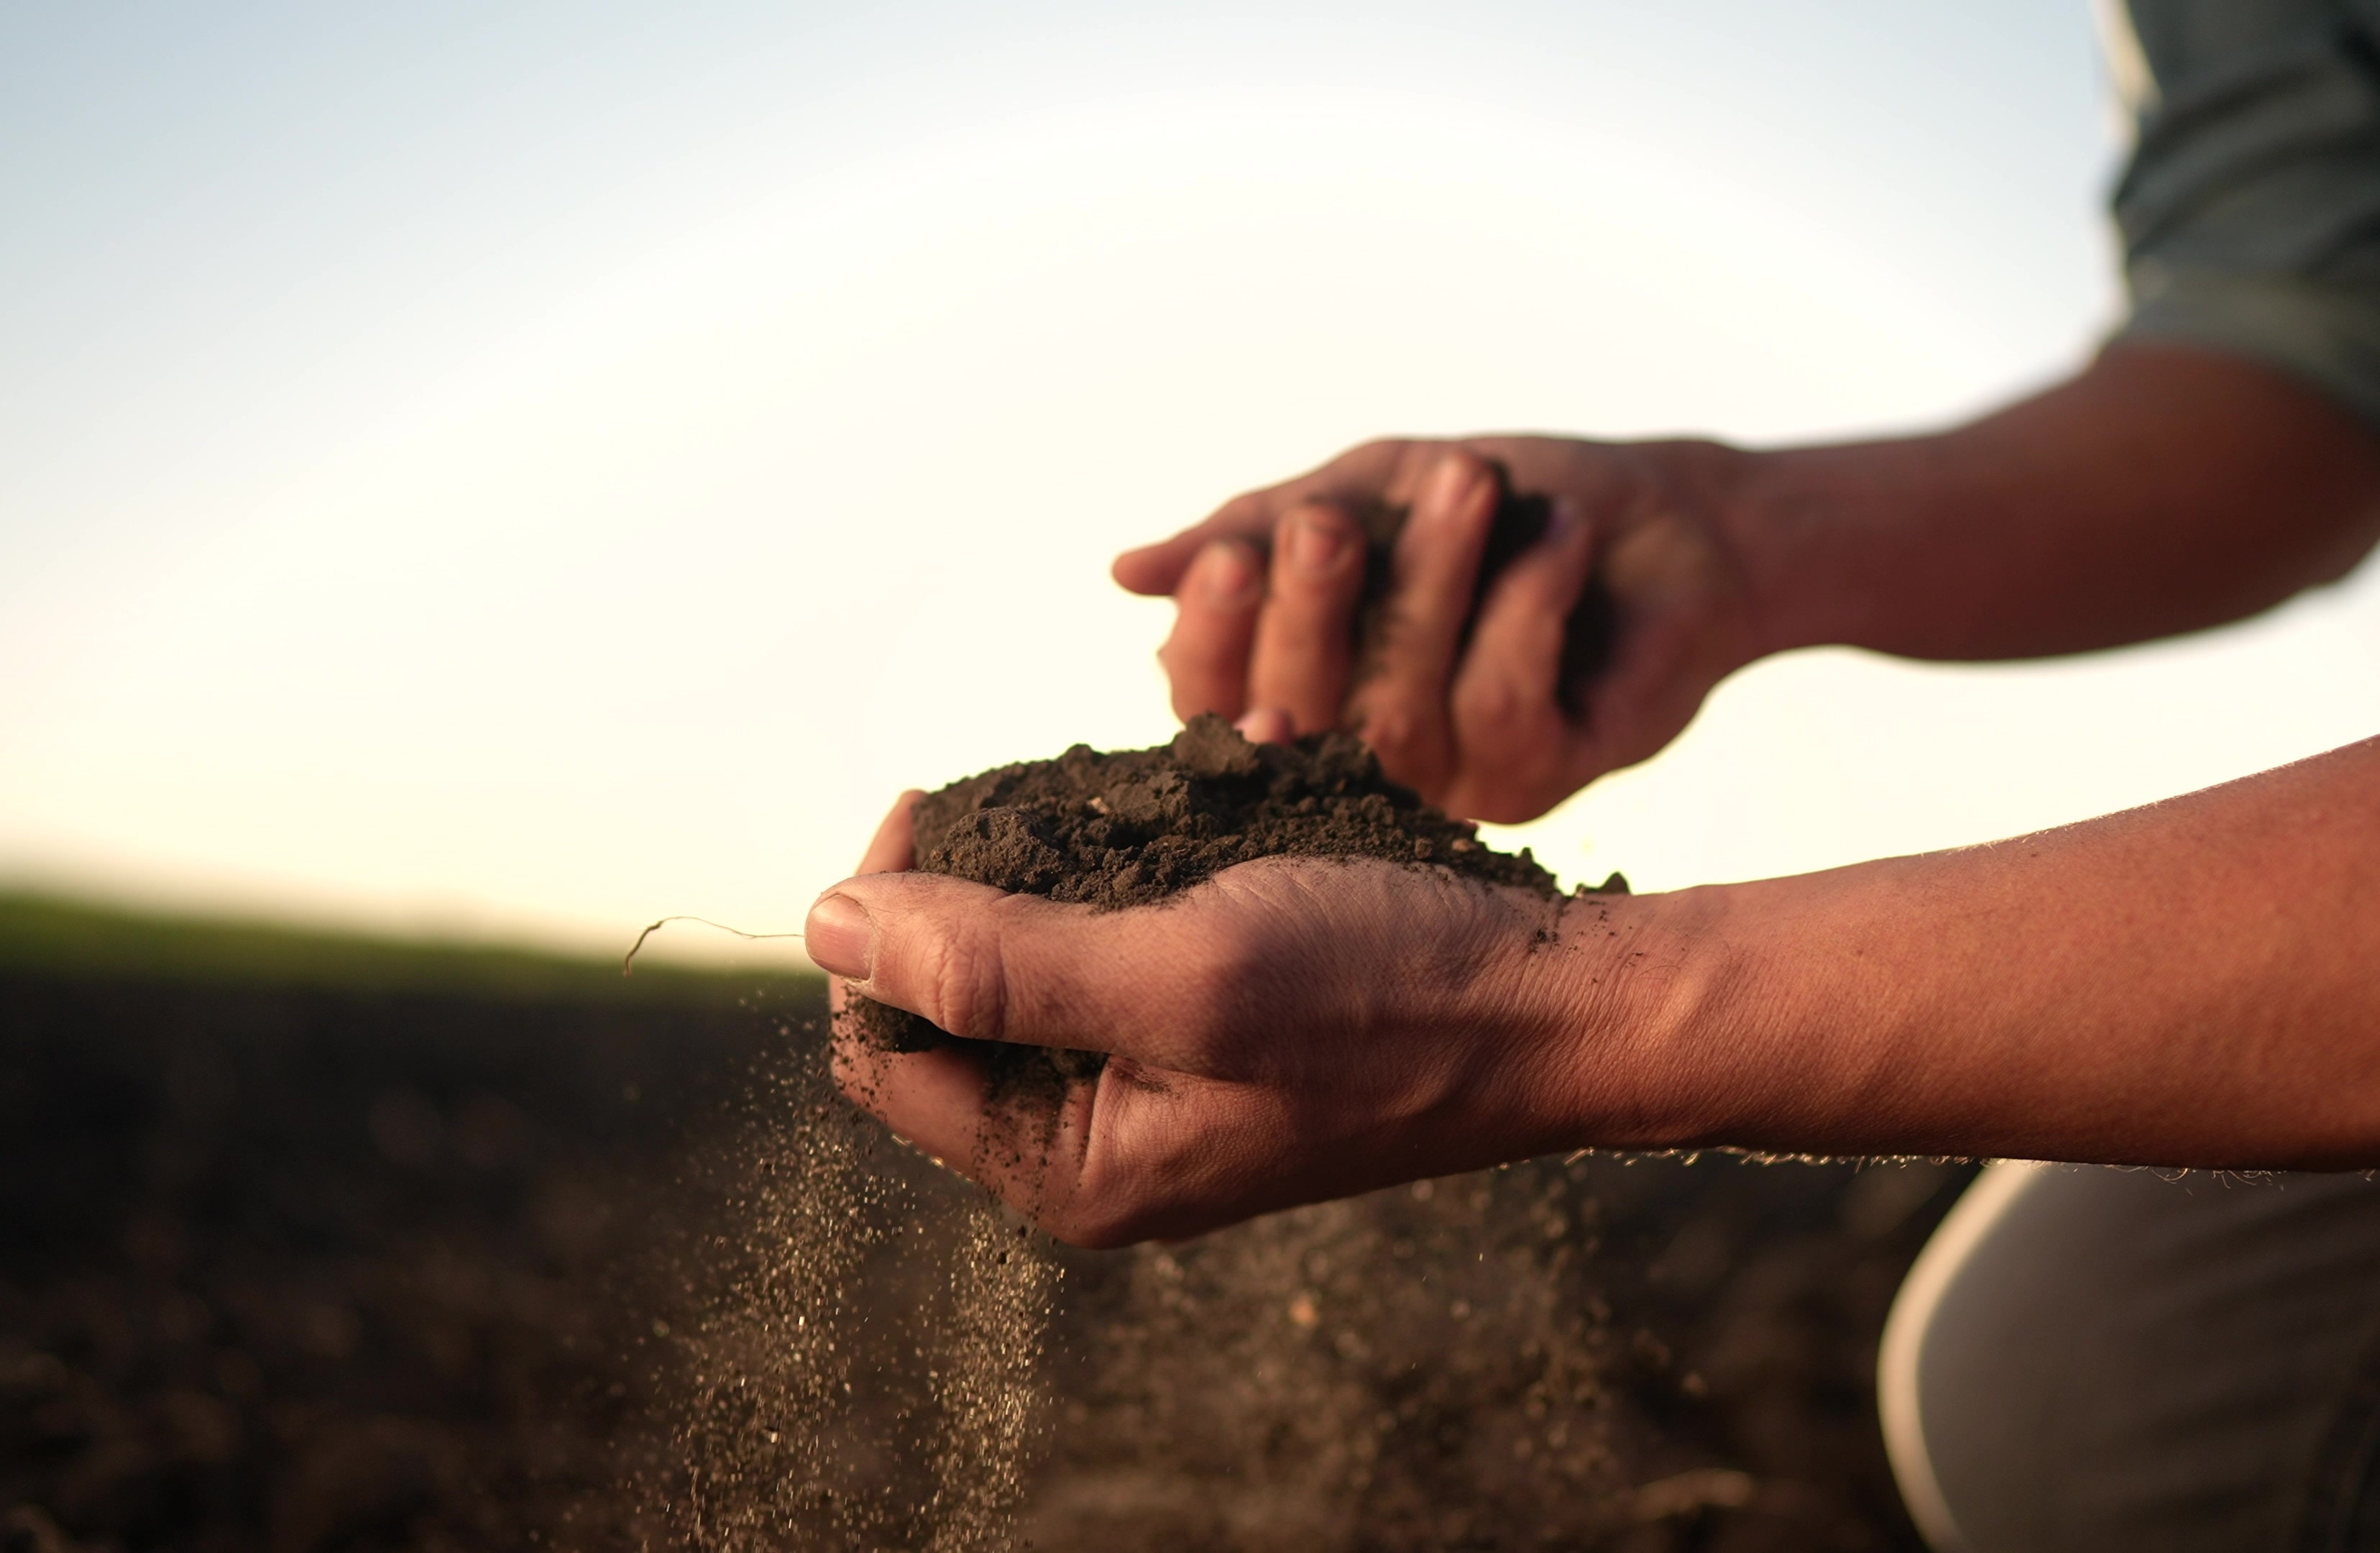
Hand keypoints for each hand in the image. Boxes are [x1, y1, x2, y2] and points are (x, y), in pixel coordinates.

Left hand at [809, 793, 1650, 1245]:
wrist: (1558, 1008)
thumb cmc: (1389, 997)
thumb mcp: (1182, 973)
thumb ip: (995, 962)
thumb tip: (821, 924)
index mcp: (1070, 1171)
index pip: (879, 1046)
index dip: (872, 923)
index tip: (929, 804)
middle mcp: (1100, 1146)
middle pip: (943, 1007)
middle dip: (959, 889)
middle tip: (1015, 791)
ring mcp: (1158, 1092)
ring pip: (1027, 966)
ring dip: (1040, 869)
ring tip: (1097, 794)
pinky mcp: (1211, 1036)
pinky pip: (1112, 949)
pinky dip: (1117, 873)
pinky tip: (1166, 815)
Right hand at [1113, 437, 1759, 821]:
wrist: (1664, 518)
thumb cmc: (1498, 502)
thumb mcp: (1367, 491)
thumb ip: (1256, 530)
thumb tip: (1125, 574)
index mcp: (1295, 687)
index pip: (1212, 694)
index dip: (1214, 639)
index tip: (1235, 559)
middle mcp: (1357, 755)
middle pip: (1297, 712)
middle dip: (1310, 613)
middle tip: (1332, 525)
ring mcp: (1445, 780)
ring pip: (1400, 709)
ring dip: (1434, 579)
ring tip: (1473, 479)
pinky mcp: (1535, 780)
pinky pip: (1500, 705)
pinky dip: (1527, 601)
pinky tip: (1558, 534)